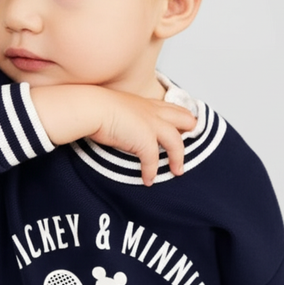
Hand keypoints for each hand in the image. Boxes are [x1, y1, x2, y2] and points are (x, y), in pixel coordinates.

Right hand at [30, 84, 196, 185]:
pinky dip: (152, 171)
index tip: (183, 122)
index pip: (168, 108)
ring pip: (176, 142)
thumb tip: (116, 127)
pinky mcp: (144, 141)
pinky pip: (153, 160)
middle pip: (182, 118)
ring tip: (177, 170)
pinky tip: (149, 180)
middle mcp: (151, 113)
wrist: (90, 108)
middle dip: (189, 127)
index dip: (178, 115)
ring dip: (177, 158)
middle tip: (193, 134)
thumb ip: (120, 117)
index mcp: (144, 104)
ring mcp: (150, 126)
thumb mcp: (112, 108)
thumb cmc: (93, 108)